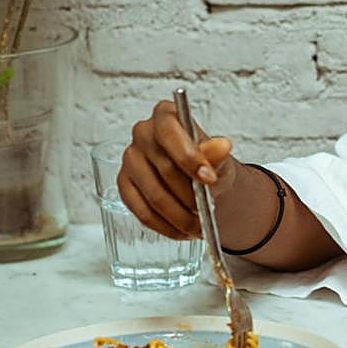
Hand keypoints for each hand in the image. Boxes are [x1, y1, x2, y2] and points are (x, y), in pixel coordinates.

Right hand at [118, 99, 238, 239]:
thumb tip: (221, 147)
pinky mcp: (125, 185)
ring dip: (181, 217)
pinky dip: (167, 227)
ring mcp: (130, 160)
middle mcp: (142, 134)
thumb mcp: (220, 159)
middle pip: (165, 170)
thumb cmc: (208, 163)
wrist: (202, 179)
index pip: (170, 133)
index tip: (209, 180)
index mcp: (165, 116)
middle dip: (192, 196)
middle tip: (210, 211)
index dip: (190, 159)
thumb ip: (218, 155)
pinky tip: (183, 231)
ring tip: (200, 226)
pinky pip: (143, 212)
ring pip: (154, 196)